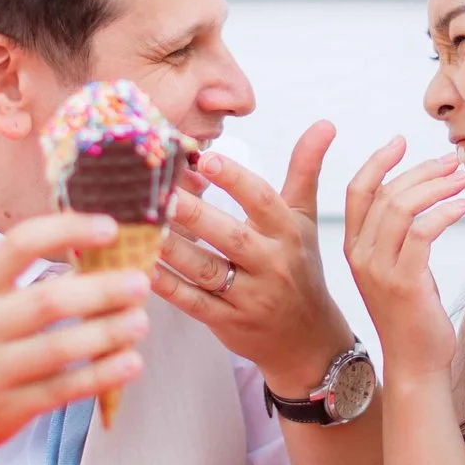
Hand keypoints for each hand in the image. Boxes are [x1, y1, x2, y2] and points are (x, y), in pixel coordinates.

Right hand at [0, 212, 150, 464]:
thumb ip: (13, 283)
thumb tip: (84, 250)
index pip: (19, 245)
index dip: (67, 230)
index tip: (109, 228)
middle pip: (50, 301)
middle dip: (103, 289)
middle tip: (140, 282)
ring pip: (61, 348)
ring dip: (109, 333)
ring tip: (140, 321)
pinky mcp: (8, 411)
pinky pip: (64, 390)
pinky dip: (101, 375)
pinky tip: (129, 363)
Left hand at [152, 122, 358, 396]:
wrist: (307, 340)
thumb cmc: (299, 268)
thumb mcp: (305, 219)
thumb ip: (305, 170)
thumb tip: (324, 124)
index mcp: (288, 233)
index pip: (262, 201)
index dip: (235, 179)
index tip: (205, 158)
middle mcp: (272, 264)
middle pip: (229, 234)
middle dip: (193, 213)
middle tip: (159, 190)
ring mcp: (250, 297)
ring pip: (205, 269)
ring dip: (171, 247)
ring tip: (141, 222)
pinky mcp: (227, 323)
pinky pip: (191, 302)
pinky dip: (165, 284)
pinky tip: (140, 263)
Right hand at [342, 138, 464, 387]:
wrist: (416, 363)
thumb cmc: (413, 314)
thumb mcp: (398, 268)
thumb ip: (400, 236)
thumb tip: (423, 195)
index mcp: (354, 248)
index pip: (358, 191)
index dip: (377, 161)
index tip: (400, 141)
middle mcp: (360, 256)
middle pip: (384, 194)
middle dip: (420, 170)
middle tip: (452, 161)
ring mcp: (379, 270)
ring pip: (400, 208)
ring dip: (435, 186)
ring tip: (461, 179)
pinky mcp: (404, 283)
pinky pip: (422, 233)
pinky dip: (443, 213)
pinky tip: (461, 208)